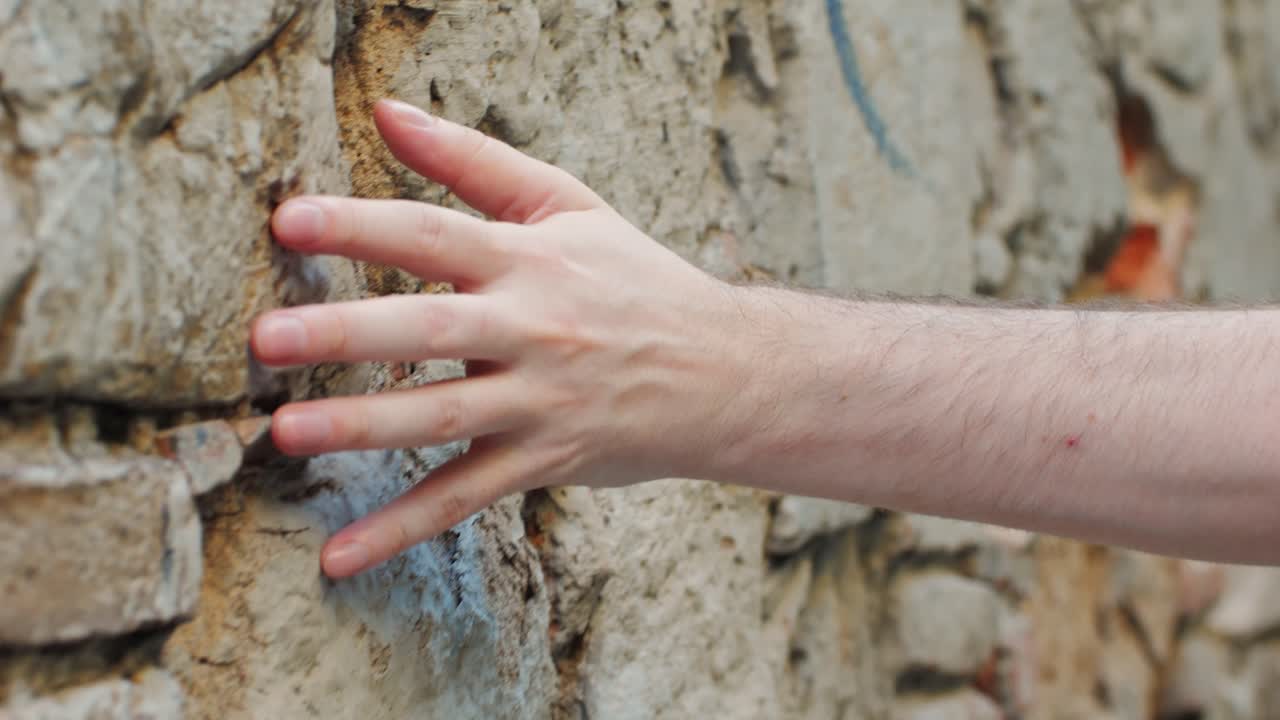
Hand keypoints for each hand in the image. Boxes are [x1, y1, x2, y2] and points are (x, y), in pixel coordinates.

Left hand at [251, 100, 755, 577]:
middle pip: (431, 328)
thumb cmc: (635, 279)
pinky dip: (402, 528)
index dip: (363, 226)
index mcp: (531, 260)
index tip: (289, 223)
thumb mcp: (568, 205)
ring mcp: (538, 401)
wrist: (723, 370)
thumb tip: (388, 113)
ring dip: (363, 426)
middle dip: (347, 333)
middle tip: (267, 340)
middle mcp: (533, 329)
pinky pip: (464, 496)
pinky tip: (339, 557)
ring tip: (286, 433)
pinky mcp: (542, 459)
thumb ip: (475, 160)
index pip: (436, 235)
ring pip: (442, 416)